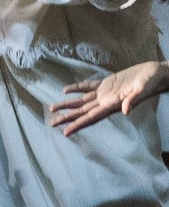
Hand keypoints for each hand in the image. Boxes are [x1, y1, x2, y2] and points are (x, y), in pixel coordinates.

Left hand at [51, 61, 168, 135]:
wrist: (155, 73)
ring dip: (67, 104)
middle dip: (67, 117)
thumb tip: (126, 111)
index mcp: (113, 105)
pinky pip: (88, 87)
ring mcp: (105, 92)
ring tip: (52, 108)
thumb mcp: (143, 89)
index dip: (78, 124)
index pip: (91, 117)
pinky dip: (76, 88)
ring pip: (82, 100)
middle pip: (82, 112)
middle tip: (51, 123)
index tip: (65, 132)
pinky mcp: (107, 83)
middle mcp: (106, 101)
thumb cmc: (151, 82)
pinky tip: (65, 90)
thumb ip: (134, 100)